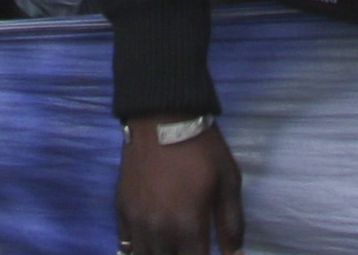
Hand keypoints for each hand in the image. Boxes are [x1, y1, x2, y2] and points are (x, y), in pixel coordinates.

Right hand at [116, 120, 242, 254]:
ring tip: (172, 247)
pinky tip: (151, 243)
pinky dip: (138, 248)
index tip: (208, 252)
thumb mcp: (228, 181)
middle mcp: (159, 230)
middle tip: (191, 247)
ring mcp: (137, 221)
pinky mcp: (122, 209)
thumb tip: (235, 254)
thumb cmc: (201, 148)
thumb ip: (232, 223)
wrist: (162, 116)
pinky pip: (126, 243)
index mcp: (189, 226)